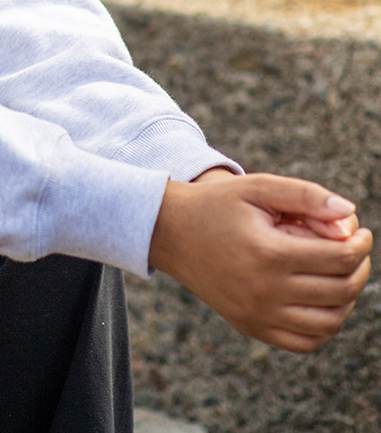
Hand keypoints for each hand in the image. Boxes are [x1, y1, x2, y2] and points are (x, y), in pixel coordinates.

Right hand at [148, 171, 372, 352]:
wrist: (169, 231)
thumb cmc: (216, 204)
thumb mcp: (258, 187)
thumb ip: (305, 195)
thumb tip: (350, 214)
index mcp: (269, 254)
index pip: (338, 258)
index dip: (360, 244)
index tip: (361, 232)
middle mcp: (265, 291)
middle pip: (339, 291)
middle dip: (359, 268)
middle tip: (356, 249)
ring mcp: (257, 315)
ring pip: (328, 322)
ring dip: (347, 299)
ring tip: (342, 274)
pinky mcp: (251, 326)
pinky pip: (304, 342)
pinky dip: (325, 326)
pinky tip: (322, 299)